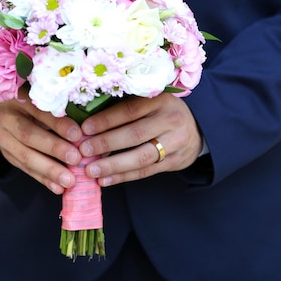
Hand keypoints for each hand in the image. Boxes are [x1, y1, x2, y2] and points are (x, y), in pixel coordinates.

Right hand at [0, 86, 82, 194]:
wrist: (15, 110)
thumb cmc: (43, 101)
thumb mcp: (50, 99)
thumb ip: (65, 109)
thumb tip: (90, 130)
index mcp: (18, 95)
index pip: (40, 110)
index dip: (59, 124)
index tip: (78, 135)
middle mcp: (5, 115)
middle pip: (29, 135)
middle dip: (54, 149)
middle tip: (76, 160)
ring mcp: (2, 136)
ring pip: (25, 156)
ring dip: (49, 170)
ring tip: (69, 180)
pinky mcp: (6, 153)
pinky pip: (24, 168)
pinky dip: (43, 178)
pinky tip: (58, 187)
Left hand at [79, 93, 202, 186]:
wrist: (196, 129)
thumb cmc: (161, 112)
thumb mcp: (151, 101)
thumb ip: (126, 106)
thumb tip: (86, 116)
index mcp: (161, 99)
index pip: (131, 109)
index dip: (107, 119)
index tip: (84, 129)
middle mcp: (171, 119)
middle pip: (136, 134)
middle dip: (106, 143)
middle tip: (83, 151)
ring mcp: (175, 142)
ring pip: (142, 156)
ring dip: (114, 165)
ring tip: (91, 171)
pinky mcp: (175, 161)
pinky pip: (146, 171)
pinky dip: (124, 176)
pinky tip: (105, 180)